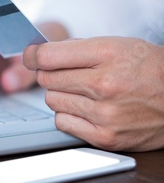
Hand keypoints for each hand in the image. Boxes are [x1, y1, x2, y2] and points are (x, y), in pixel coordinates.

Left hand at [23, 37, 163, 151]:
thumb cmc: (150, 69)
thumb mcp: (118, 44)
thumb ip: (78, 48)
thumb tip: (39, 53)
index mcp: (108, 54)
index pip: (48, 55)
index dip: (34, 54)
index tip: (31, 56)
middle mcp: (105, 84)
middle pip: (46, 79)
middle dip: (51, 74)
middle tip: (67, 74)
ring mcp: (105, 114)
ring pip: (52, 101)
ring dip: (61, 95)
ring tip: (83, 92)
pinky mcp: (105, 137)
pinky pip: (62, 123)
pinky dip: (68, 115)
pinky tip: (85, 108)